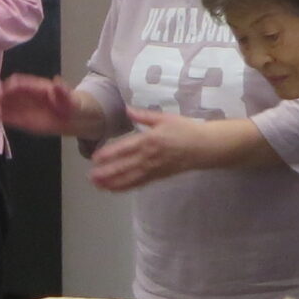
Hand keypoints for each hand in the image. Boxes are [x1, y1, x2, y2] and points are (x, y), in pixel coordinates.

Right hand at [0, 74, 91, 136]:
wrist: (73, 118)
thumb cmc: (72, 105)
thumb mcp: (71, 98)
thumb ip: (63, 91)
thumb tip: (57, 81)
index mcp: (39, 87)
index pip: (23, 82)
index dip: (14, 84)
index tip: (7, 87)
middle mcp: (28, 95)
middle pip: (11, 91)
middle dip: (2, 92)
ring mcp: (25, 107)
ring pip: (8, 103)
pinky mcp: (24, 119)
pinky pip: (11, 116)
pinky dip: (3, 115)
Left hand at [89, 108, 215, 191]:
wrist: (207, 146)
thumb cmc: (186, 129)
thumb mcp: (164, 118)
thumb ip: (144, 115)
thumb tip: (127, 108)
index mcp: (150, 140)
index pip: (125, 148)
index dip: (109, 154)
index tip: (95, 158)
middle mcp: (150, 156)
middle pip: (125, 166)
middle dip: (107, 173)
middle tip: (90, 177)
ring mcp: (155, 168)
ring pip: (131, 178)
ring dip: (113, 182)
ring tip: (97, 185)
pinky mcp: (160, 176)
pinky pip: (140, 183)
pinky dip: (126, 187)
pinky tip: (114, 189)